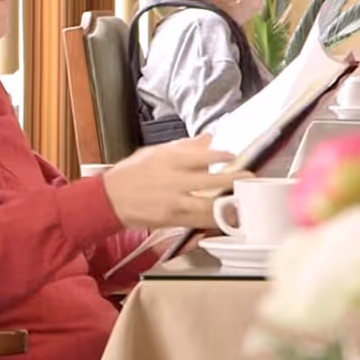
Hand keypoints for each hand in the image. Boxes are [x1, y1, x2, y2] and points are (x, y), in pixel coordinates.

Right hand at [101, 136, 241, 229]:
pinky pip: (199, 220)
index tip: (233, 155)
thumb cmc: (131, 174)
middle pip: (209, 182)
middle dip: (233, 181)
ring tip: (244, 200)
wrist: (110, 199)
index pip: (201, 156)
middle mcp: (173, 181)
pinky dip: (215, 219)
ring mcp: (173, 202)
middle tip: (250, 179)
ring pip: (207, 205)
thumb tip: (208, 139)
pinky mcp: (172, 218)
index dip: (221, 156)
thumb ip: (184, 146)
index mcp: (168, 160)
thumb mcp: (155, 152)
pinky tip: (228, 217)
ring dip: (228, 204)